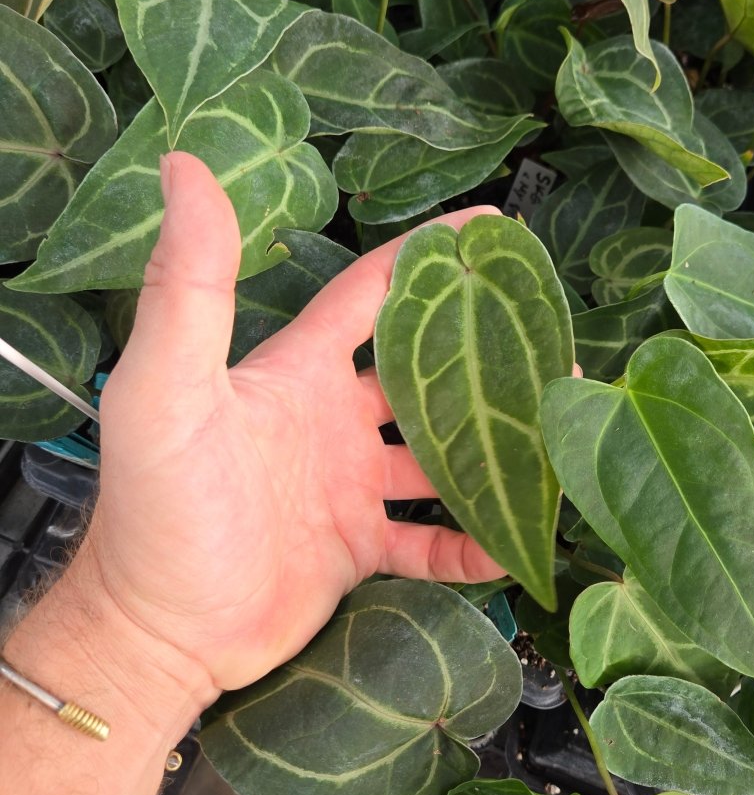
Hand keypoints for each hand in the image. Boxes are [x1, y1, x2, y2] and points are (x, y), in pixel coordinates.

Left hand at [86, 151, 503, 699]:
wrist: (156, 630)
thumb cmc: (158, 504)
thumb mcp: (168, 386)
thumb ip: (190, 284)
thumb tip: (182, 164)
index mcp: (298, 370)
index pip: (373, 292)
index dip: (427, 254)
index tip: (494, 229)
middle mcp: (331, 419)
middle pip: (425, 373)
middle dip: (485, 358)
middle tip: (557, 349)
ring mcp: (348, 485)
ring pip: (441, 456)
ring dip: (493, 449)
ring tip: (557, 440)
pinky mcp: (358, 549)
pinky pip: (431, 540)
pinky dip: (470, 543)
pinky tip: (514, 543)